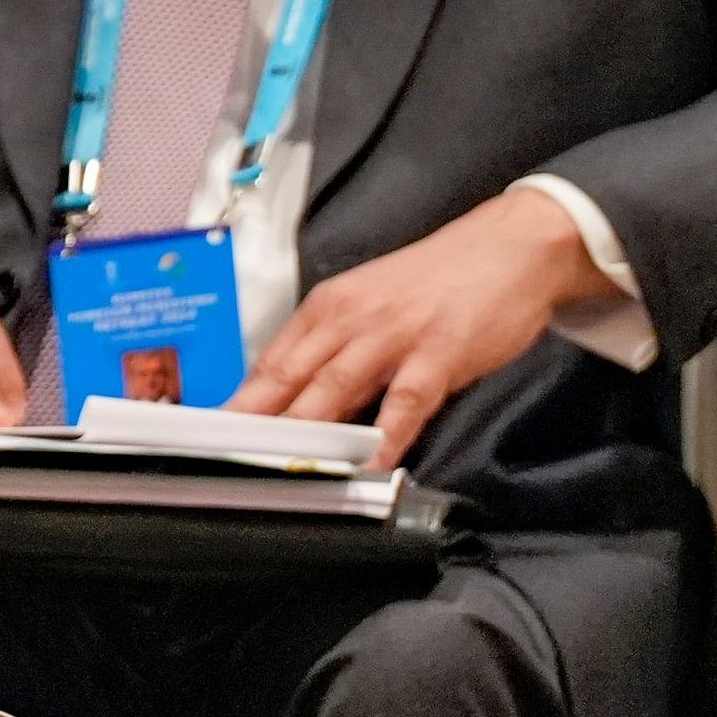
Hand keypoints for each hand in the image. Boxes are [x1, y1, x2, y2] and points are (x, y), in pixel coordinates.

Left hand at [230, 185, 614, 465]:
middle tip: (227, 456)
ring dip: (307, 431)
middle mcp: (349, 320)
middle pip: (290, 377)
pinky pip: (405, 401)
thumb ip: (335, 351)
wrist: (506, 249)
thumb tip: (302, 403)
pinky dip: (387, 434)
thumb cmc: (435, 283)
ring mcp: (392, 336)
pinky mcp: (438, 353)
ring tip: (282, 467)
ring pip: (335, 387)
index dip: (239, 402)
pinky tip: (371, 463)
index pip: (270, 361)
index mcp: (326, 308)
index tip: (211, 433)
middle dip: (255, 420)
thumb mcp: (370, 306)